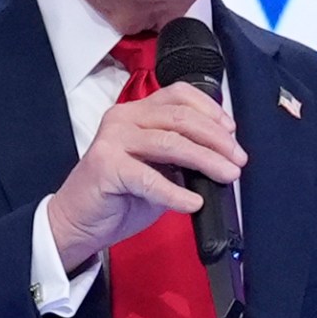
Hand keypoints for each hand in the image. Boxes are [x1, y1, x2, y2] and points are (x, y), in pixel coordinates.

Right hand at [46, 83, 244, 270]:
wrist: (79, 221)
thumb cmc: (118, 195)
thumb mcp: (157, 169)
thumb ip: (182, 159)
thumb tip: (222, 160)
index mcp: (137, 113)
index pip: (179, 95)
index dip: (211, 110)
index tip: (232, 132)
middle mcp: (124, 118)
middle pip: (181, 118)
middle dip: (217, 139)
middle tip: (238, 160)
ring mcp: (112, 140)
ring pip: (171, 143)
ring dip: (206, 160)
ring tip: (227, 176)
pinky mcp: (106, 166)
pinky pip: (149, 178)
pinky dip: (175, 192)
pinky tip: (193, 202)